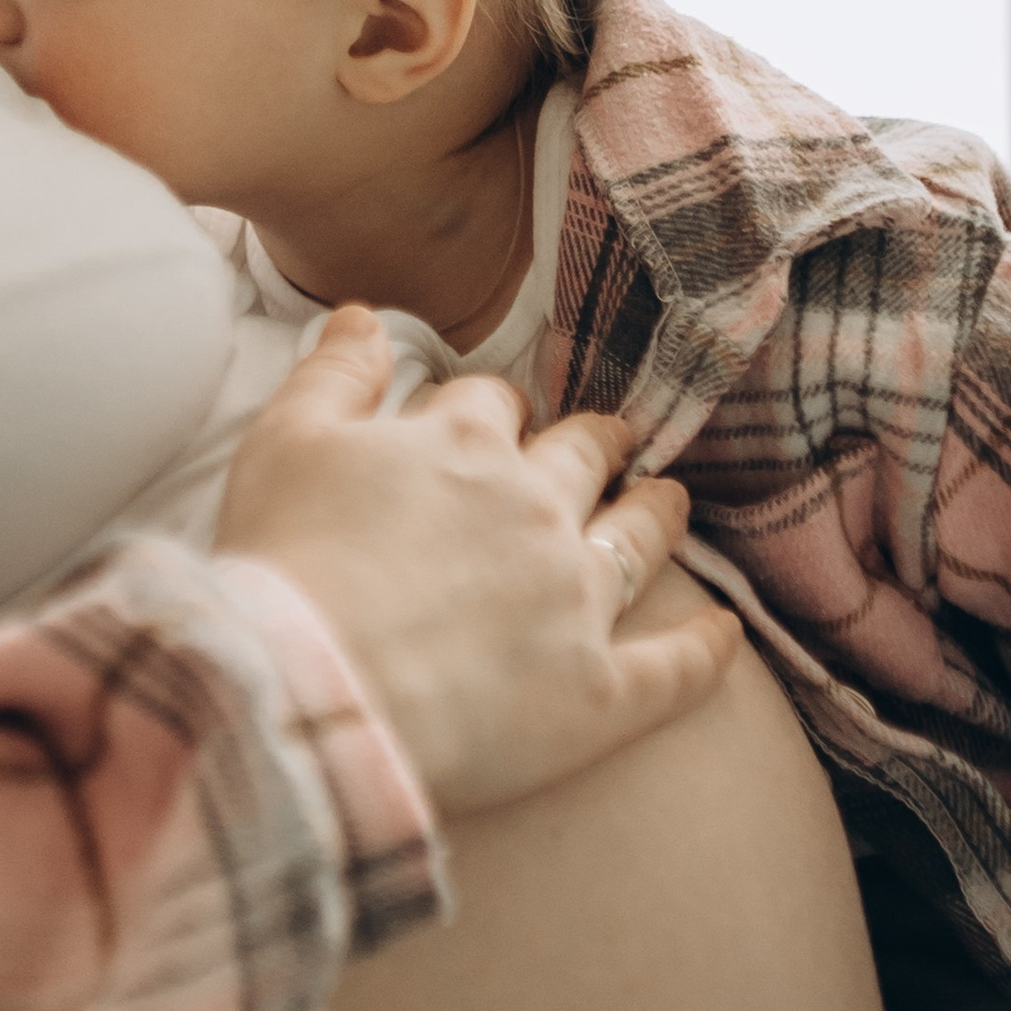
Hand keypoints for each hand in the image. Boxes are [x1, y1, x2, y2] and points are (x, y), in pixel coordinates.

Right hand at [215, 307, 738, 818]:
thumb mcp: (284, 442)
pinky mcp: (598, 695)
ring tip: (671, 501)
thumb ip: (332, 373)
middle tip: (606, 446)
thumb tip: (363, 316)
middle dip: (594, 447)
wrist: (310, 693)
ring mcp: (576, 600)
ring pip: (639, 541)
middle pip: (582, 459)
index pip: (493, 407)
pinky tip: (727, 632)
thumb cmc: (282, 564)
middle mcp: (536, 510)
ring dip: (657, 513)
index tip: (489, 426)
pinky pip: (675, 669)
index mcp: (464, 447)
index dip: (492, 415)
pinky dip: (706, 648)